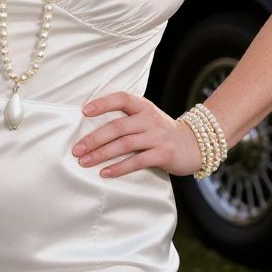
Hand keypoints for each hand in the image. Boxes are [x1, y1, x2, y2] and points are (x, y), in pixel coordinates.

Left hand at [72, 92, 202, 177]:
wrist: (194, 144)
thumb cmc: (161, 131)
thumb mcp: (146, 118)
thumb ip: (126, 118)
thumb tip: (91, 126)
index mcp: (143, 106)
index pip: (121, 98)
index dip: (102, 103)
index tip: (84, 111)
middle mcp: (149, 119)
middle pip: (117, 127)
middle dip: (94, 139)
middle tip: (76, 149)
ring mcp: (157, 136)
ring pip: (124, 144)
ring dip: (102, 154)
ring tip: (85, 162)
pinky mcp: (163, 154)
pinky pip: (137, 161)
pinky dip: (119, 168)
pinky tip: (105, 173)